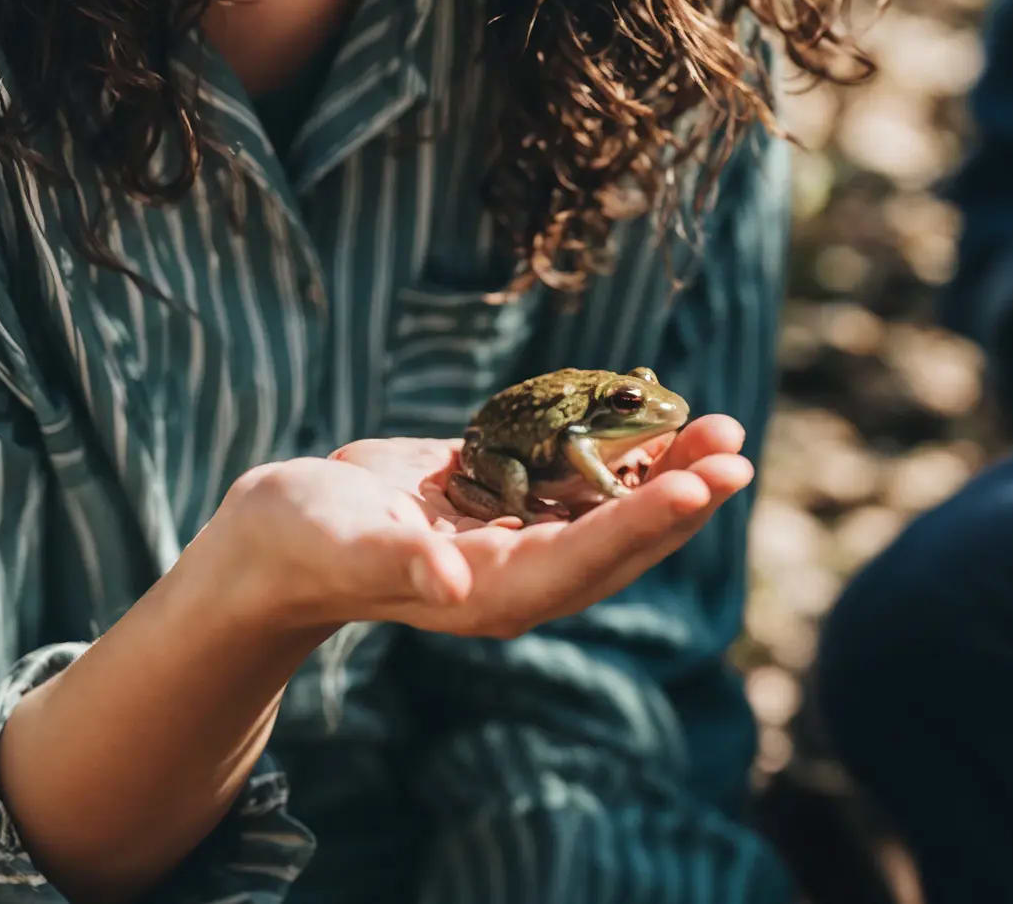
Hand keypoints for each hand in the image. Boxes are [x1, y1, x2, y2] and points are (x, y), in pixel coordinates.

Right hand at [189, 415, 756, 642]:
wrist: (276, 540)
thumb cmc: (302, 544)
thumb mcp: (343, 544)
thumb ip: (397, 561)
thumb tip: (450, 581)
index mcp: (488, 593)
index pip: (586, 557)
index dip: (646, 521)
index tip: (699, 484)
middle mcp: (518, 576)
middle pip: (619, 539)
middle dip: (680, 495)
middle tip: (735, 447)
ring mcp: (515, 542)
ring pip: (609, 509)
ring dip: (664, 471)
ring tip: (720, 428)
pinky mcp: (505, 507)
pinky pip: (577, 483)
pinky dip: (618, 453)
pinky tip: (654, 419)